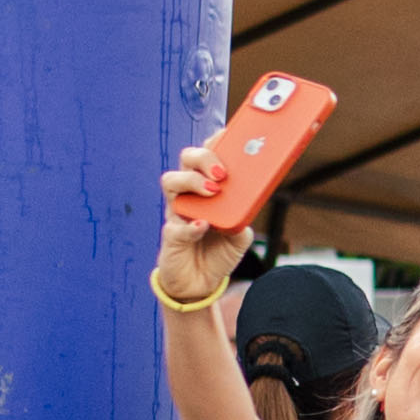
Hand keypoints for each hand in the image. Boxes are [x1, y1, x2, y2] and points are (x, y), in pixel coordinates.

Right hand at [150, 142, 245, 310]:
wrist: (201, 284)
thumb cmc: (218, 252)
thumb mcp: (240, 234)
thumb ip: (245, 216)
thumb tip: (249, 201)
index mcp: (206, 188)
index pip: (207, 156)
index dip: (215, 142)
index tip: (228, 135)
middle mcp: (188, 195)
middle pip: (186, 160)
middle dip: (204, 159)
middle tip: (222, 173)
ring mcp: (176, 213)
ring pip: (171, 181)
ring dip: (192, 181)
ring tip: (212, 192)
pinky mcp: (170, 236)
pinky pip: (175, 226)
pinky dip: (190, 225)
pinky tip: (203, 226)